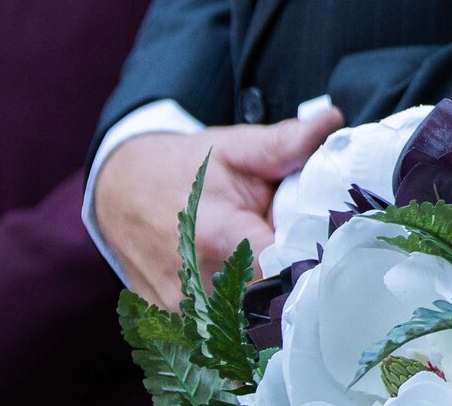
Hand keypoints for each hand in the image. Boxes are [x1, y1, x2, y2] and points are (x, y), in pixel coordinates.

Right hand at [96, 113, 341, 308]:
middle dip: (297, 281)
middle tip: (308, 254)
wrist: (118, 193)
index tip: (333, 250)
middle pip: (271, 301)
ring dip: (271, 300)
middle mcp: (196, 284)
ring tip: (277, 266)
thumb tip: (332, 121)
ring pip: (249, 322)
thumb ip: (284, 143)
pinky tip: (252, 287)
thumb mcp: (234, 148)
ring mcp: (183, 312)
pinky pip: (225, 331)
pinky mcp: (176, 327)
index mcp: (216, 236)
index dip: (314, 263)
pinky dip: (245, 313)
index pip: (281, 270)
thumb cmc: (182, 169)